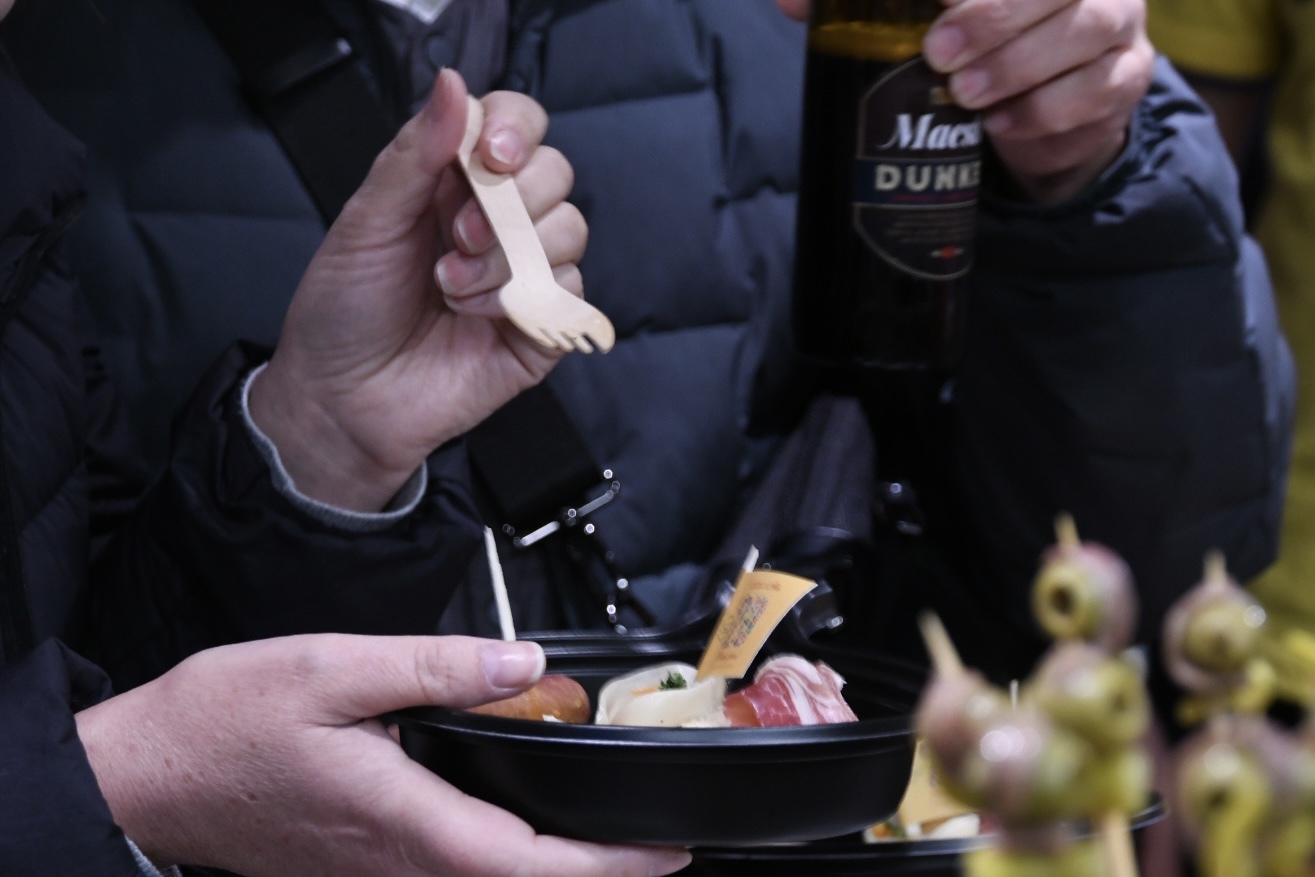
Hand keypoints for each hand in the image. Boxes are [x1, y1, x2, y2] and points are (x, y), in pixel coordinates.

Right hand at [76, 635, 690, 876]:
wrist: (143, 775)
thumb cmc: (221, 724)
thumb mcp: (333, 668)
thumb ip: (437, 667)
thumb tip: (523, 664)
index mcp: (402, 818)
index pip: (528, 862)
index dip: (606, 866)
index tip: (665, 855)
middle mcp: (393, 863)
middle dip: (593, 874)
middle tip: (653, 847)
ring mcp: (371, 874)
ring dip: (549, 872)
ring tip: (604, 839)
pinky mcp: (353, 867)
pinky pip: (445, 876)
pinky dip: (500, 862)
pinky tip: (515, 829)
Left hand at [250, 69, 587, 510]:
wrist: (343, 401)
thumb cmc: (345, 311)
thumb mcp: (367, 220)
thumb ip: (416, 153)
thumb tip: (454, 85)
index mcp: (455, 182)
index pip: (517, 124)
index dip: (517, 127)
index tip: (491, 155)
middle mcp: (497, 221)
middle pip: (556, 171)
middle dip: (511, 199)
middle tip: (457, 232)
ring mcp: (525, 274)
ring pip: (570, 229)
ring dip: (506, 256)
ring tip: (452, 286)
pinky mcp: (542, 326)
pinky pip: (571, 292)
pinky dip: (522, 299)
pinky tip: (477, 316)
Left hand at [774, 0, 1154, 203]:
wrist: (1044, 109)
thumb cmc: (977, 45)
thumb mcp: (924, 18)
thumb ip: (866, 5)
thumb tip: (792, 2)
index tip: (928, 2)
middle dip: (994, 14)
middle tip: (937, 53)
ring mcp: (1114, 21)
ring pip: (1084, 29)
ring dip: (1018, 65)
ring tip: (964, 97)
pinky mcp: (1123, 79)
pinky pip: (1096, 89)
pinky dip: (1043, 110)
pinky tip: (998, 125)